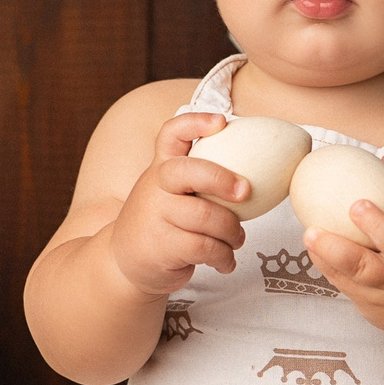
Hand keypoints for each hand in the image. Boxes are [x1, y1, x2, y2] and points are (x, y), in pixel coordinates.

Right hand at [104, 112, 249, 297]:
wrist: (125, 262)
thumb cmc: (163, 222)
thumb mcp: (171, 192)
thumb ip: (200, 180)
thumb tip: (258, 173)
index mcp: (162, 166)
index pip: (172, 134)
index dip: (196, 123)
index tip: (222, 122)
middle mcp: (156, 185)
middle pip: (189, 172)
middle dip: (222, 179)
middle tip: (246, 191)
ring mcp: (156, 215)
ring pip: (206, 217)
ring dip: (232, 232)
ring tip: (236, 239)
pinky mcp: (161, 245)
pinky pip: (204, 247)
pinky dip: (223, 257)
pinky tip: (225, 262)